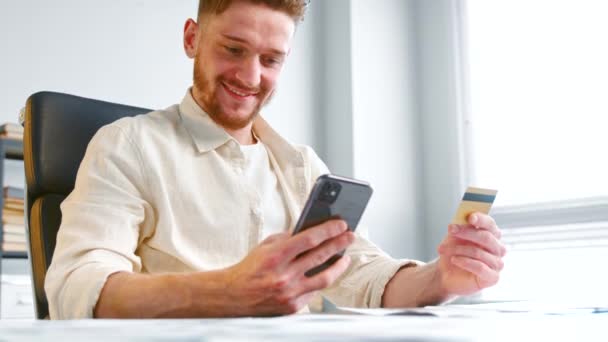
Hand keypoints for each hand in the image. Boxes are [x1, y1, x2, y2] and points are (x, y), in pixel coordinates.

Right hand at [224, 219, 354, 315]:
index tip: (341, 225)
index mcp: (276, 256)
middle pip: (320, 256)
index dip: (328, 230)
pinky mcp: (292, 307)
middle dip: (339, 244)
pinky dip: (321, 281)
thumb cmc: (250, 268)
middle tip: (350, 236)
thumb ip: (288, 238)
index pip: (309, 239)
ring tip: (345, 257)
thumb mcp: (266, 246)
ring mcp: (289, 293)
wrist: (234, 296)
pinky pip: (314, 291)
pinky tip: (327, 273)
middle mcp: (284, 275)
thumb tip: (312, 230)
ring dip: (339, 266)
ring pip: (324, 278)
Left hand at [436, 212, 506, 295]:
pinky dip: (465, 262)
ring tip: (443, 249)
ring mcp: (497, 263)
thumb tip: (462, 218)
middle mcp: (498, 248)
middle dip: (466, 232)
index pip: (490, 224)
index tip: (470, 217)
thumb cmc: (454, 251)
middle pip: (486, 237)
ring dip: (458, 250)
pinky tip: (454, 260)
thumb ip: (461, 226)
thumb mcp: (455, 236)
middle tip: (450, 229)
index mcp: (491, 234)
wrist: (446, 273)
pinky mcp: (493, 277)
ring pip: (479, 252)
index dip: (481, 219)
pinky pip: (480, 267)